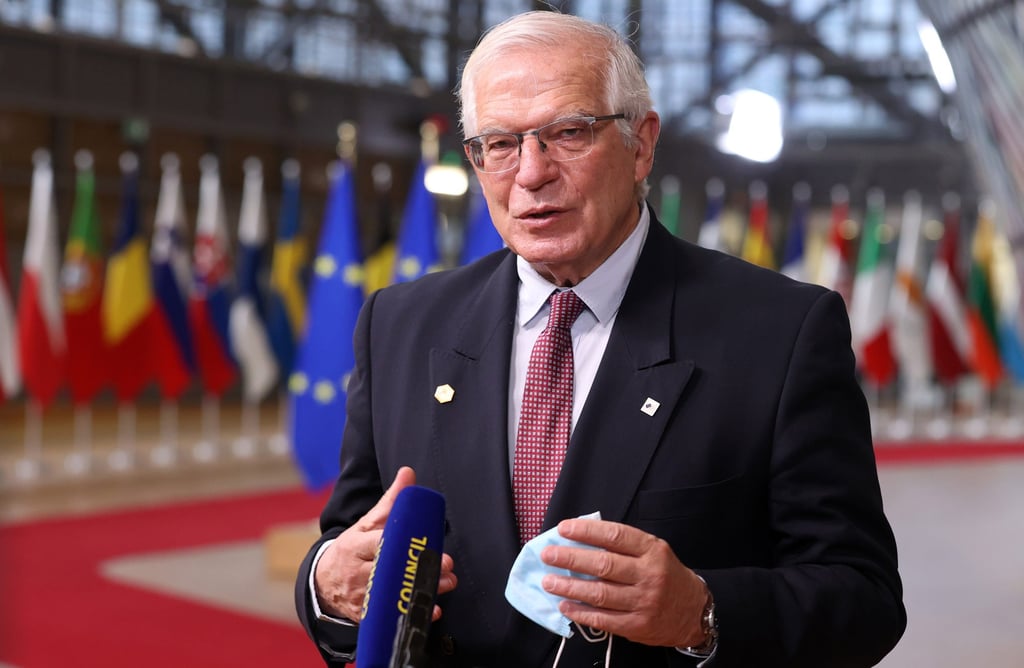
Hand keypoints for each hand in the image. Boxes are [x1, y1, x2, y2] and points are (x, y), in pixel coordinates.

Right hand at [314, 466, 458, 622]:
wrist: (324, 581)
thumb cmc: (352, 549)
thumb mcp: (367, 524)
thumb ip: (390, 502)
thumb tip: (408, 473)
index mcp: (356, 546)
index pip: (376, 545)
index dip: (399, 545)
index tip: (421, 544)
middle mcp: (357, 572)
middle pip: (390, 572)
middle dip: (420, 570)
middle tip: (446, 566)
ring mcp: (361, 596)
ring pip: (393, 596)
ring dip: (423, 591)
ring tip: (447, 583)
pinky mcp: (365, 615)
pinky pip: (389, 616)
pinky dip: (412, 614)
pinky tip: (432, 611)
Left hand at [539, 518, 706, 647]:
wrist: (694, 611)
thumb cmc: (666, 575)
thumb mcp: (654, 551)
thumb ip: (624, 545)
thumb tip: (581, 539)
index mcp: (652, 550)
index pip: (614, 536)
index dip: (586, 531)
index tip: (563, 529)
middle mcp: (649, 575)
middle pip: (604, 564)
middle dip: (571, 558)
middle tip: (548, 555)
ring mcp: (643, 602)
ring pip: (600, 593)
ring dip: (569, 587)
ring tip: (549, 581)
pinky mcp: (637, 626)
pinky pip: (603, 619)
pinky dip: (580, 613)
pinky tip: (565, 605)